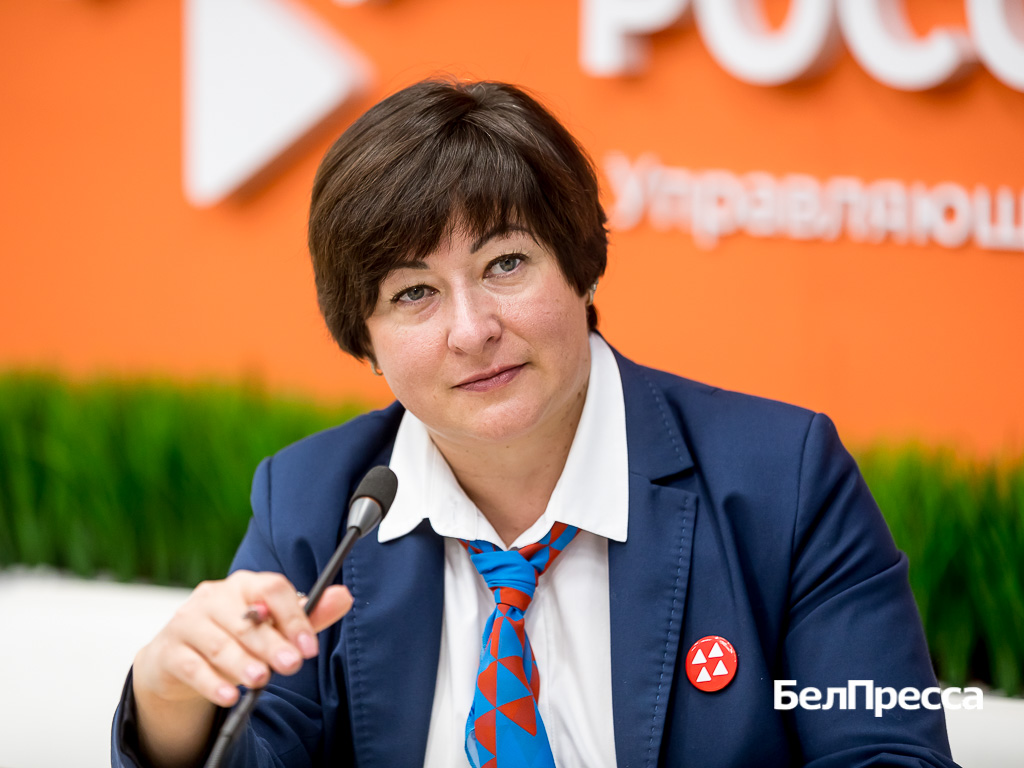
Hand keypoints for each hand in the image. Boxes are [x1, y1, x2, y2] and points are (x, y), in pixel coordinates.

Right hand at [129, 571, 351, 767]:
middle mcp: (214, 597)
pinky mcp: (170, 651)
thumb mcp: (273, 626)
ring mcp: (188, 622)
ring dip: (242, 663)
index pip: (272, 589)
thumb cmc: (236, 637)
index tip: (309, 647)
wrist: (180, 657)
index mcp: (245, 584)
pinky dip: (212, 683)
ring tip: (260, 680)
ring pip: (220, 644)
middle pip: (247, 620)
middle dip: (272, 645)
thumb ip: (308, 615)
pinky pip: (192, 667)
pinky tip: (229, 696)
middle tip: (291, 666)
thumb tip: (344, 597)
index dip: (294, 618)